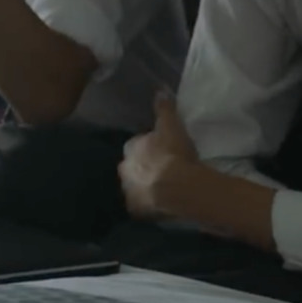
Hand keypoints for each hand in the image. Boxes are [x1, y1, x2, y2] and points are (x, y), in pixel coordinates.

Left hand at [118, 94, 198, 217]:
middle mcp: (124, 169)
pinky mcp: (135, 210)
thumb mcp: (171, 125)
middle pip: (131, 167)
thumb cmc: (173, 153)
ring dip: (143, 187)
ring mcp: (128, 191)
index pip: (135, 146)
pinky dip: (147, 206)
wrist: (177, 186)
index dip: (147, 148)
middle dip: (141, 168)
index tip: (159, 151)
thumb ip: (164, 108)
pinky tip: (159, 206)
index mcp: (131, 148)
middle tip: (160, 170)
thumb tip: (158, 91)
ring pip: (134, 188)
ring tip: (161, 189)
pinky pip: (140, 207)